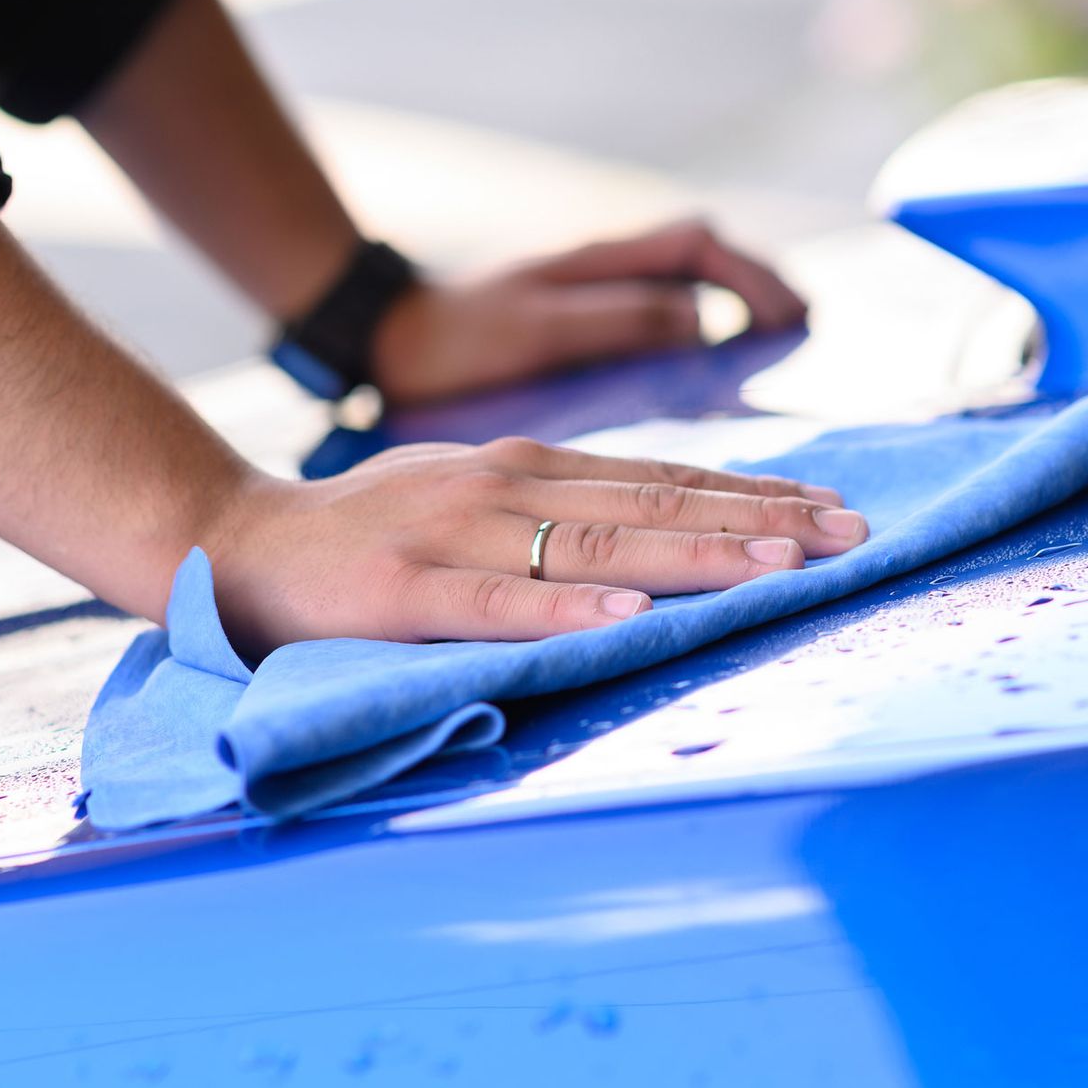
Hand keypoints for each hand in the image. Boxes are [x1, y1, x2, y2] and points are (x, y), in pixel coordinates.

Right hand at [201, 435, 865, 653]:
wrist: (237, 542)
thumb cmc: (372, 530)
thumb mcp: (476, 499)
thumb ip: (559, 508)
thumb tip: (661, 525)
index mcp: (529, 468)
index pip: (663, 477)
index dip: (752, 491)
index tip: (835, 506)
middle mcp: (506, 487)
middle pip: (654, 504)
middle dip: (759, 521)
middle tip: (849, 534)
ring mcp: (456, 534)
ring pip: (594, 545)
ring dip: (692, 556)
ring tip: (775, 567)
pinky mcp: (404, 590)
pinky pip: (496, 604)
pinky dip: (562, 610)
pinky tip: (624, 618)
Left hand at [369, 217, 807, 404]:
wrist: (385, 341)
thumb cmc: (453, 338)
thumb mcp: (535, 329)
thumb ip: (619, 319)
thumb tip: (705, 320)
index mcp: (601, 262)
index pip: (700, 246)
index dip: (753, 277)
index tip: (791, 316)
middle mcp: (607, 270)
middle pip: (708, 261)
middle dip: (765, 292)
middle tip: (804, 327)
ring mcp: (597, 296)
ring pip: (690, 288)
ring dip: (740, 308)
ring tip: (782, 344)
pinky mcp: (584, 328)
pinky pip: (664, 317)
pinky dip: (705, 331)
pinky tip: (716, 367)